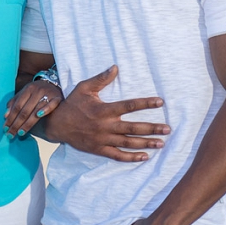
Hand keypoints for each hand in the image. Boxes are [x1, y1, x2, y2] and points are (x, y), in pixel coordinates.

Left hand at [3, 80, 62, 137]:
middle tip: (11, 134)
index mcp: (28, 89)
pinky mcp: (57, 98)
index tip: (5, 128)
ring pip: (36, 110)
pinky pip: (51, 105)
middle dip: (16, 124)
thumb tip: (5, 115)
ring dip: (27, 123)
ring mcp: (47, 94)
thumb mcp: (25, 93)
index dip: (10, 118)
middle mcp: (37, 91)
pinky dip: (45, 109)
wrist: (54, 84)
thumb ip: (14, 103)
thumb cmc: (36, 92)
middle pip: (25, 110)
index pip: (17, 106)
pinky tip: (39, 116)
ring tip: (20, 132)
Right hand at [42, 65, 169, 160]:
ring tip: (161, 143)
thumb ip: (101, 79)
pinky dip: (131, 157)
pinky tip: (144, 157)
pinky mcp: (99, 149)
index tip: (160, 102)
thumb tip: (115, 67)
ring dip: (146, 143)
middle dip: (152, 128)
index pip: (129, 106)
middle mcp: (105, 126)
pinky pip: (117, 155)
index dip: (145, 103)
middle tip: (168, 129)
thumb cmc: (73, 104)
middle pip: (133, 128)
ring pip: (128, 143)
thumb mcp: (84, 88)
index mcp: (104, 110)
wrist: (57, 124)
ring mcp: (103, 139)